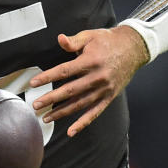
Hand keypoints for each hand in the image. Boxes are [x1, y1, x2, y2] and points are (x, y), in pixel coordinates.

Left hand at [29, 27, 146, 136]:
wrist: (133, 48)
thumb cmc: (108, 41)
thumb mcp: (90, 36)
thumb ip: (74, 41)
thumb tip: (59, 39)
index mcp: (91, 61)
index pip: (65, 71)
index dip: (48, 77)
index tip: (33, 83)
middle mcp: (97, 77)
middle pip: (70, 91)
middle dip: (51, 99)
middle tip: (36, 105)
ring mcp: (104, 89)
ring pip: (79, 104)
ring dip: (62, 112)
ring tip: (46, 117)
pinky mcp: (109, 97)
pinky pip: (95, 113)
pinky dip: (83, 123)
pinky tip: (71, 131)